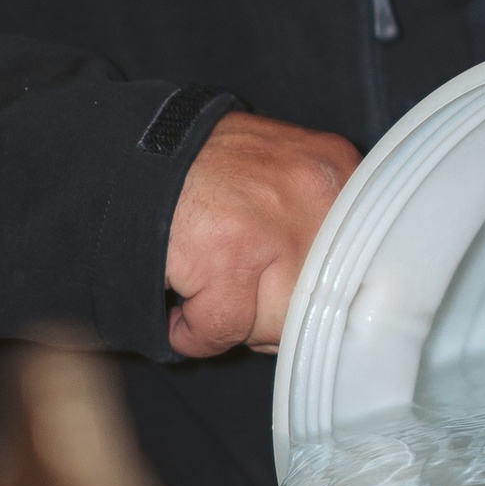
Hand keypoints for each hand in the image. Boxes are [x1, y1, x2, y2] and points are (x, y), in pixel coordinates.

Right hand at [165, 111, 359, 358]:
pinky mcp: (228, 256)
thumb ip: (312, 226)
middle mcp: (317, 194)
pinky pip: (222, 329)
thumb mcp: (279, 173)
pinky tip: (180, 309)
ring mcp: (274, 225)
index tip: (296, 306)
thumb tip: (327, 310)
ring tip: (205, 293)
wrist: (126, 152)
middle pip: (320, 301)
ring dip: (234, 324)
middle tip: (239, 296)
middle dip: (277, 315)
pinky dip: (194, 333)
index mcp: (336, 170)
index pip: (358, 267)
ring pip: (275, 322)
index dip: (318, 296)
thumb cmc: (201, 169)